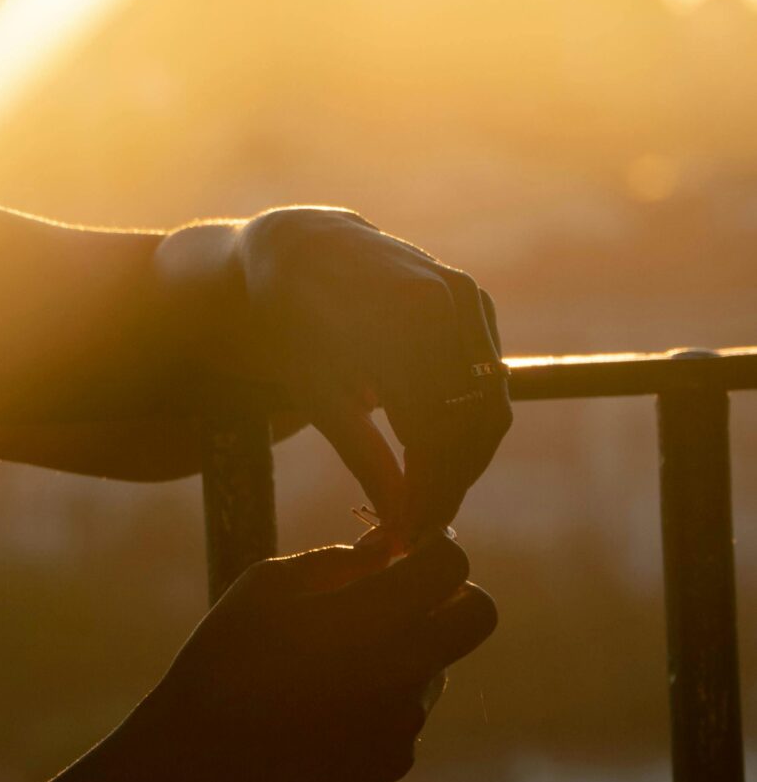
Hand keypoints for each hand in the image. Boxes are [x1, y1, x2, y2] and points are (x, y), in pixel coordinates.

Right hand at [159, 532, 496, 781]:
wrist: (201, 759)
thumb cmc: (225, 655)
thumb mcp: (267, 584)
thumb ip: (338, 559)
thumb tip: (387, 546)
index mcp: (371, 617)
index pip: (452, 565)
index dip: (433, 548)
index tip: (405, 550)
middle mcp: (403, 670)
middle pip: (479, 615)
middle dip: (454, 595)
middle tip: (401, 594)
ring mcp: (405, 722)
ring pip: (435, 665)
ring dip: (405, 650)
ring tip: (327, 665)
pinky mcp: (395, 760)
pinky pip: (408, 711)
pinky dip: (380, 699)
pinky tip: (322, 707)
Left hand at [229, 207, 509, 534]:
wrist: (299, 246)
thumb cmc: (292, 317)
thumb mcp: (312, 386)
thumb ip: (361, 451)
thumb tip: (400, 523)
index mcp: (403, 315)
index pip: (437, 428)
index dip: (426, 491)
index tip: (407, 536)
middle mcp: (447, 298)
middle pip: (475, 422)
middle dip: (450, 483)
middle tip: (418, 528)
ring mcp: (468, 296)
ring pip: (490, 406)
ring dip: (463, 460)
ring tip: (425, 499)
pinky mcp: (476, 301)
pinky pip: (488, 379)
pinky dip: (466, 423)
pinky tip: (432, 455)